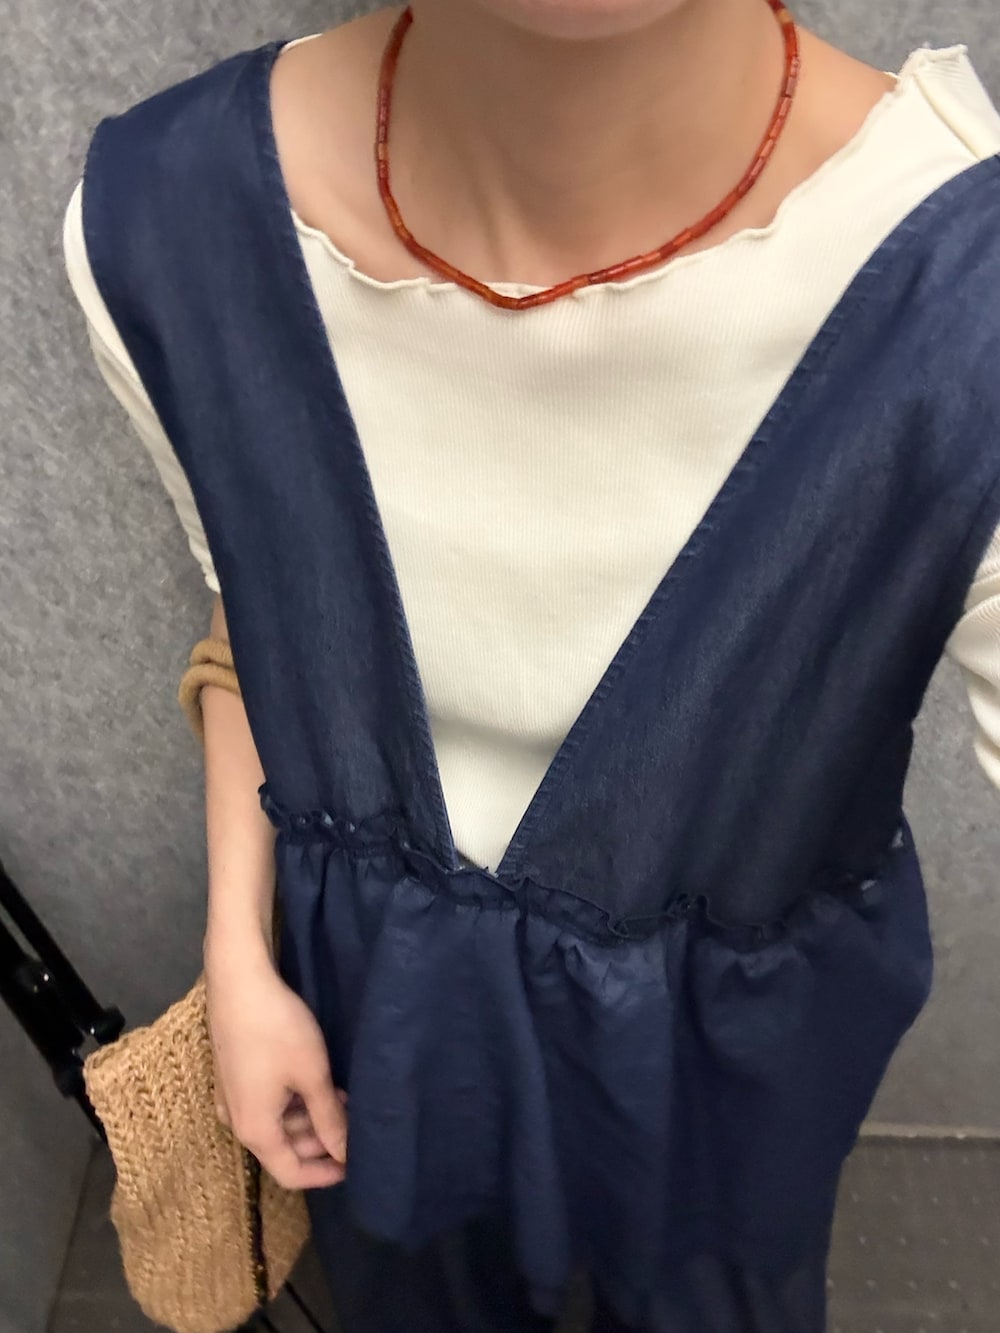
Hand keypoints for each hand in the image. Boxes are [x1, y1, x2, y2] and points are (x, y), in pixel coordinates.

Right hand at [205, 946, 347, 1190]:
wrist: (238, 982)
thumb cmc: (277, 1030)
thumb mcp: (312, 1075)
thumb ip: (329, 1119)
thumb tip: (345, 1154)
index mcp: (255, 1130)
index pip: (291, 1173)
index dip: (325, 1174)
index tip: (355, 1164)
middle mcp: (238, 1121)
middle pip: (284, 1148)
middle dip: (321, 1140)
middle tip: (355, 1118)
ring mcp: (232, 1098)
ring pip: (277, 1123)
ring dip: (310, 1117)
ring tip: (342, 1094)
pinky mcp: (234, 1076)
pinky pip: (267, 1103)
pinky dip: (294, 1100)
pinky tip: (317, 1080)